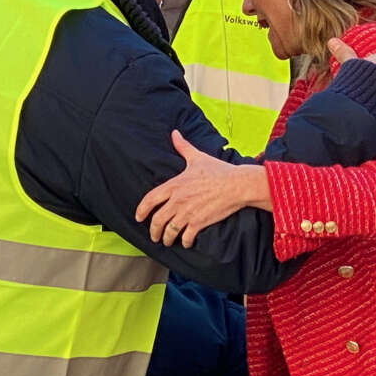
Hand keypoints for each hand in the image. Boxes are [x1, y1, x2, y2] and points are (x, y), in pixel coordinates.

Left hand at [135, 130, 270, 248]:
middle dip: (153, 231)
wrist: (237, 184)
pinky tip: (186, 242)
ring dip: (167, 239)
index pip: (150, 200)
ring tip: (167, 241)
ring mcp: (187, 213)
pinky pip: (186, 237)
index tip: (139, 217)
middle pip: (157, 220)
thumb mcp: (197, 157)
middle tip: (154, 236)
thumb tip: (175, 133)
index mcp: (174, 185)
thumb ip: (183, 147)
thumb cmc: (218, 170)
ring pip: (169, 232)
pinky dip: (185, 242)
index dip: (141, 210)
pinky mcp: (199, 223)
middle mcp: (178, 200)